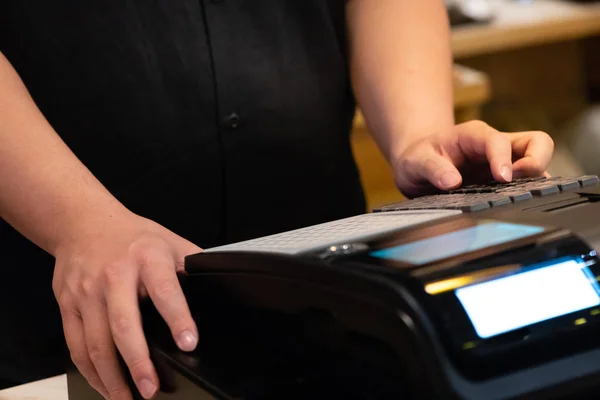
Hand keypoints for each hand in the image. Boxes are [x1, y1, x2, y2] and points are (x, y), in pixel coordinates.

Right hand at [52, 209, 202, 399]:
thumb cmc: (133, 237)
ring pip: (95, 342)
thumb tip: (220, 288)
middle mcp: (114, 275)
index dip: (178, 318)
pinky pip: (76, 345)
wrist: (83, 223)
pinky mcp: (67, 304)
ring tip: (127, 398)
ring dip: (111, 376)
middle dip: (138, 361)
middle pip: (124, 324)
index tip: (189, 342)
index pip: (165, 290)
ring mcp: (87, 291)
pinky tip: (104, 384)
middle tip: (151, 388)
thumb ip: (193, 266)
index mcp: (147, 258)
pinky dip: (90, 370)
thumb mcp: (170, 242)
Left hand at [392, 120, 554, 197]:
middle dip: (537, 162)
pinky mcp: (505, 179)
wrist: (417, 164)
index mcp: (474, 136)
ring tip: (519, 198)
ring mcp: (504, 162)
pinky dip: (528, 192)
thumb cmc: (418, 158)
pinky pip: (528, 182)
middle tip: (518, 185)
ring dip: (536, 180)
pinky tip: (514, 205)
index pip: (499, 142)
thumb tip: (452, 182)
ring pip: (539, 161)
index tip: (502, 179)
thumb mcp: (415, 161)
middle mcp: (495, 146)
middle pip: (538, 142)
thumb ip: (431, 169)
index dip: (503, 159)